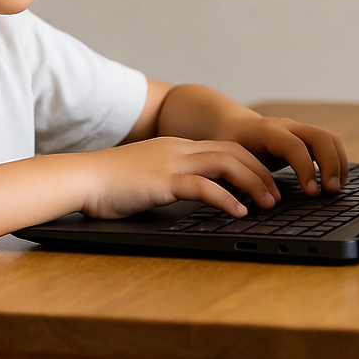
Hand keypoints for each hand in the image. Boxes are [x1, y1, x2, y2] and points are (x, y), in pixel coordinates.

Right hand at [78, 137, 281, 219]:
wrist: (81, 178)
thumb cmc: (108, 183)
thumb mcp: (147, 174)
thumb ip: (170, 178)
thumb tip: (192, 193)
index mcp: (176, 146)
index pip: (224, 147)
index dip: (250, 163)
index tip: (265, 181)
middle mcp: (178, 148)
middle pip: (233, 151)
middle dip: (260, 172)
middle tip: (277, 194)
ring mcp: (171, 162)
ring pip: (226, 164)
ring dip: (252, 183)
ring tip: (267, 204)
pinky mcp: (163, 181)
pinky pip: (204, 187)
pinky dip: (227, 198)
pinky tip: (238, 212)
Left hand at [220, 115, 347, 195]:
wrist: (233, 126)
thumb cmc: (231, 146)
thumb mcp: (232, 160)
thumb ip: (245, 177)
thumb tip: (258, 203)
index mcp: (267, 132)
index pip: (294, 146)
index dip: (306, 169)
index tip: (311, 193)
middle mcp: (287, 127)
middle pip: (321, 137)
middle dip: (331, 164)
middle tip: (330, 191)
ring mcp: (299, 130)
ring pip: (330, 138)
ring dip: (338, 164)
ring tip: (335, 189)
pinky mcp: (306, 138)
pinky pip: (329, 144)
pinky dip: (337, 162)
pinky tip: (333, 181)